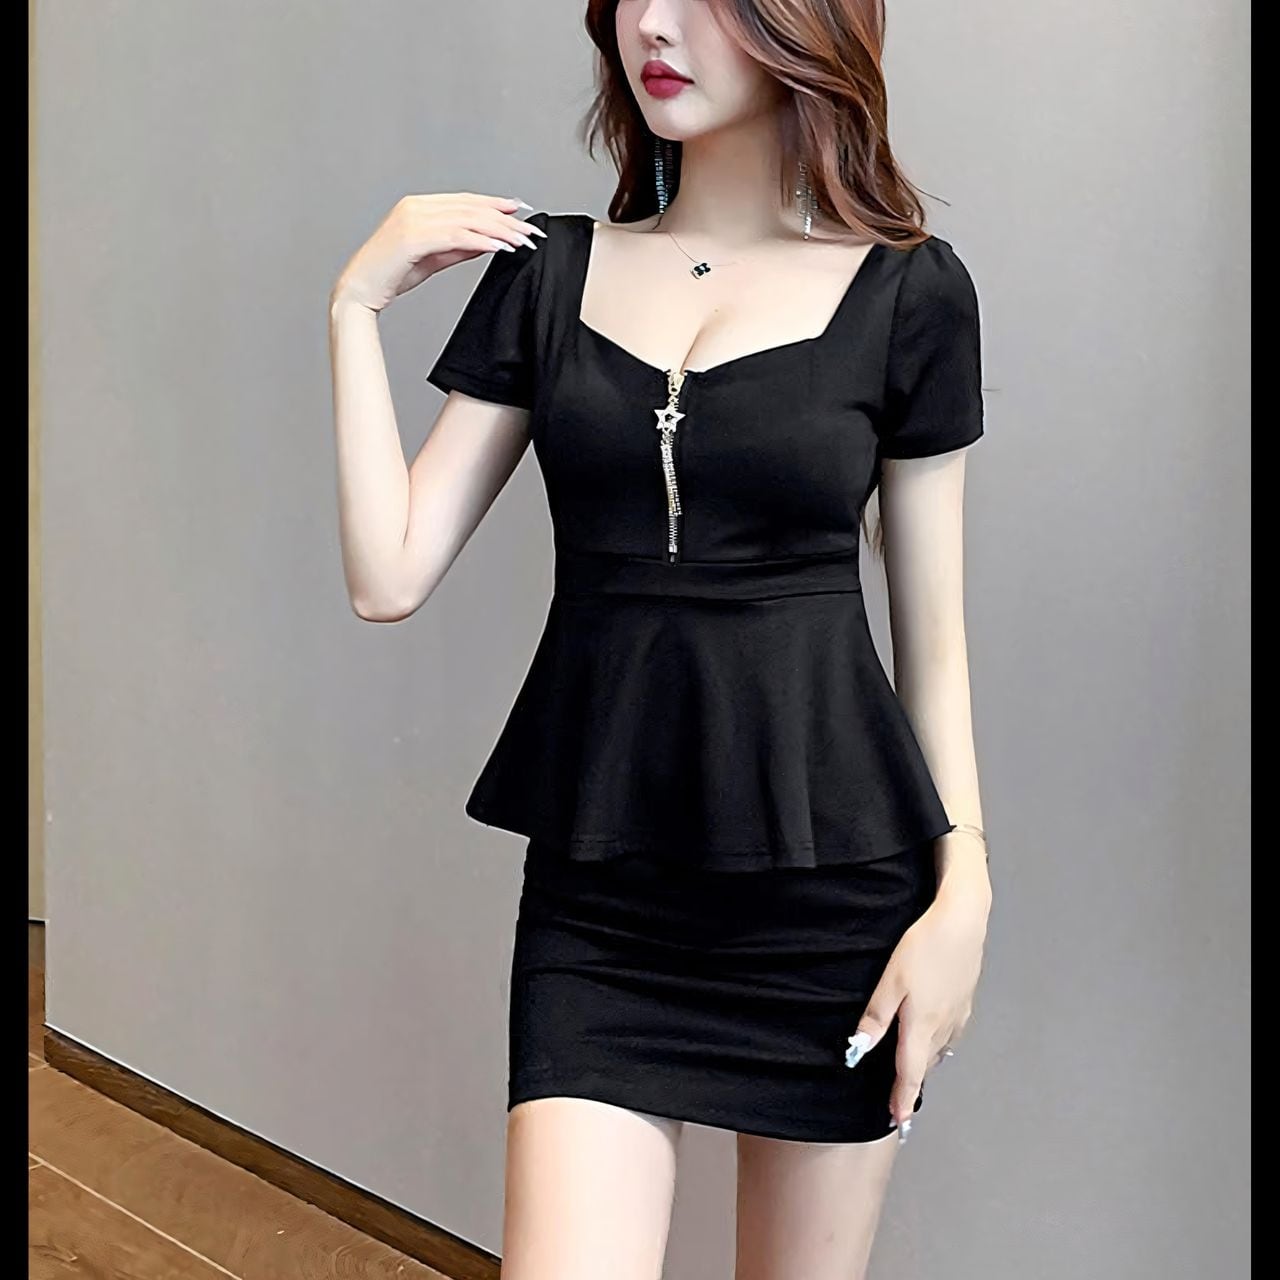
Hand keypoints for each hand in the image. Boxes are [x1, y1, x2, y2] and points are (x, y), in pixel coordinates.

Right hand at [330, 192, 546, 313]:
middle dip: (506, 219)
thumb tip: (489, 241)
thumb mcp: (433, 258)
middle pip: (471, 208)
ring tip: (522, 240)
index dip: (496, 204)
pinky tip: (500, 247)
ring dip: (499, 230)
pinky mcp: (412, 237)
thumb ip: (459, 247)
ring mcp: (413, 219)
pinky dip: (481, 240)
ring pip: (467, 219)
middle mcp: (416, 206)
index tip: (521, 211)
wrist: (360, 289)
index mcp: (419, 206)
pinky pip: (455, 235)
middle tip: (532, 231)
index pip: (467, 201)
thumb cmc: (392, 274)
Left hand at [845, 872, 990, 1136]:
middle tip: (899, 1104)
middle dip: (911, 1085)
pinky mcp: (965, 1002)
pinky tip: (932, 1038)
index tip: (897, 1124)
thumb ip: (876, 1017)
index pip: (910, 1073)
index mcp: (921, 1026)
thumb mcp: (891, 981)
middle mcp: (943, 1027)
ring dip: (924, 1064)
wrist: (963, 922)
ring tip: (911, 1074)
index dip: (902, 1100)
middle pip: (925, 1065)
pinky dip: (937, 1044)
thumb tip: (858, 1052)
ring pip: (938, 1050)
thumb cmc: (922, 948)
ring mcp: (958, 1015)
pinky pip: (949, 1034)